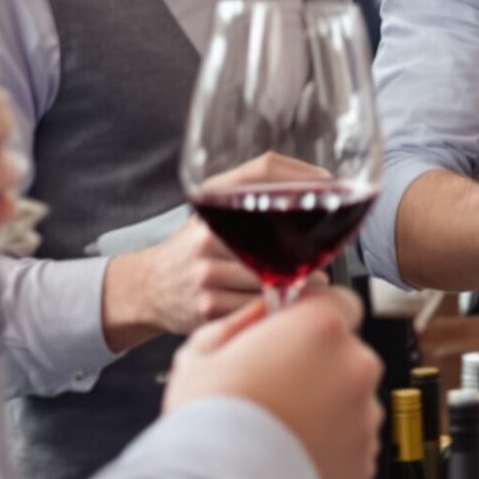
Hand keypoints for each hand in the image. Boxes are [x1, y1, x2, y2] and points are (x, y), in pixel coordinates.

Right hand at [107, 153, 333, 350]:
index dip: (303, 175)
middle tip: (328, 249)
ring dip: (305, 282)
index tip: (330, 185)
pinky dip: (283, 305)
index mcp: (209, 202)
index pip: (264, 170)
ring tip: (316, 281)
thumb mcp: (212, 211)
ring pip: (275, 275)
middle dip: (311, 244)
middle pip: (278, 232)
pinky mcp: (209, 308)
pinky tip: (291, 304)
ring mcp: (207, 273)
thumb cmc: (193, 247)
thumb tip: (320, 181)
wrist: (148, 288)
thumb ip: (250, 194)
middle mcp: (206, 234)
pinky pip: (262, 306)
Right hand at [168, 286, 383, 478]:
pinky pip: (351, 440)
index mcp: (320, 326)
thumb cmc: (208, 419)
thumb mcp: (204, 350)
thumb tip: (263, 312)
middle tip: (276, 388)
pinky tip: (292, 451)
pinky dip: (330, 444)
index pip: (338, 301)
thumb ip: (242, 321)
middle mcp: (355, 365)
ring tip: (280, 427)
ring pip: (350, 399)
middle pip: (345, 354)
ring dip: (325, 407)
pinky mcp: (366, 457)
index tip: (292, 332)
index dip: (312, 316)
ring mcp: (365, 414)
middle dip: (318, 365)